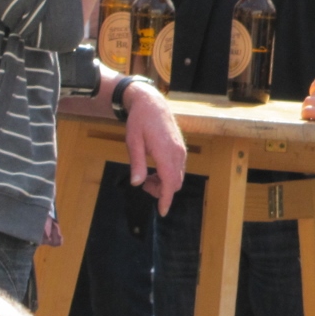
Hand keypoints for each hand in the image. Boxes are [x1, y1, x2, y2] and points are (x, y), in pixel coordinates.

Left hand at [121, 82, 186, 214]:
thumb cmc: (139, 121)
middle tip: (144, 185)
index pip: (169, 182)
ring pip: (178, 176)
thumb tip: (137, 183)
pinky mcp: (181, 148)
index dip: (165, 199)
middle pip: (175, 182)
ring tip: (147, 177)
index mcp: (166, 152)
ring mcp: (181, 150)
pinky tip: (155, 169)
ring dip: (164, 183)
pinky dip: (168, 175)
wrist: (152, 103)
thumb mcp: (133, 142)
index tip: (162, 212)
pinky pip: (178, 169)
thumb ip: (137, 163)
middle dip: (161, 191)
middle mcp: (178, 153)